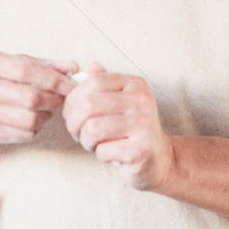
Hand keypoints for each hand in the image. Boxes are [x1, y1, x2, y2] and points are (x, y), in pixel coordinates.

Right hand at [0, 50, 77, 145]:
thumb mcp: (10, 64)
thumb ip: (42, 64)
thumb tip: (72, 67)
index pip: (25, 70)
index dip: (52, 79)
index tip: (68, 85)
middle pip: (28, 98)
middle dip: (52, 100)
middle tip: (59, 99)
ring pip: (28, 120)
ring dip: (45, 116)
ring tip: (45, 110)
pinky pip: (22, 134)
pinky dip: (35, 129)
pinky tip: (32, 120)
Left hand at [62, 63, 174, 189]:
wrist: (157, 158)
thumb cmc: (128, 128)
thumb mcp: (116, 101)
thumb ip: (100, 83)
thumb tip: (83, 70)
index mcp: (135, 83)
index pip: (93, 81)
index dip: (73, 98)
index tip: (70, 111)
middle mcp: (142, 100)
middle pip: (88, 105)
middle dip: (73, 122)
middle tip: (76, 131)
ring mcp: (145, 124)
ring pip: (92, 129)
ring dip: (84, 140)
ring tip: (92, 142)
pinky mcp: (143, 149)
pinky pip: (103, 150)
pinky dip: (99, 154)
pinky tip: (109, 153)